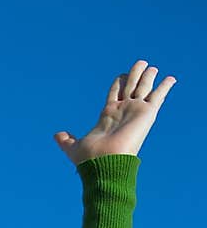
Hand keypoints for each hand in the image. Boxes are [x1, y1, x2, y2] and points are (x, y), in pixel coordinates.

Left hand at [54, 60, 176, 165]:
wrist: (104, 163)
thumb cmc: (90, 158)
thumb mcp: (73, 147)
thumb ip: (66, 140)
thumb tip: (56, 136)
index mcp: (108, 115)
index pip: (115, 93)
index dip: (118, 82)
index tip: (121, 75)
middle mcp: (124, 111)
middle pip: (130, 86)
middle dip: (134, 74)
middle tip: (140, 64)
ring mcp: (136, 111)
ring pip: (144, 87)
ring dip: (148, 76)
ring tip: (151, 67)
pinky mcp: (147, 113)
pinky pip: (159, 96)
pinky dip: (166, 87)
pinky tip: (171, 78)